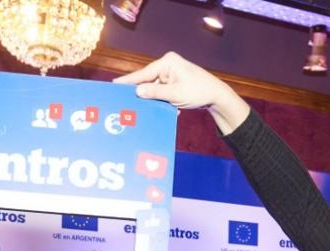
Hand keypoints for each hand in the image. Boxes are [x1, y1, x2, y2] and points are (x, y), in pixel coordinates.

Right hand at [113, 52, 249, 134]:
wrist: (216, 96)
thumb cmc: (198, 92)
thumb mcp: (175, 94)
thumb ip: (155, 93)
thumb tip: (137, 91)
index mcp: (167, 62)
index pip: (144, 73)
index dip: (128, 81)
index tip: (114, 85)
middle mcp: (167, 64)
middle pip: (147, 80)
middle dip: (139, 92)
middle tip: (122, 101)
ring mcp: (170, 73)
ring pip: (153, 87)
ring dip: (151, 99)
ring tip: (137, 108)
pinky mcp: (173, 81)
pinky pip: (160, 90)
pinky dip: (159, 99)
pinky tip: (157, 108)